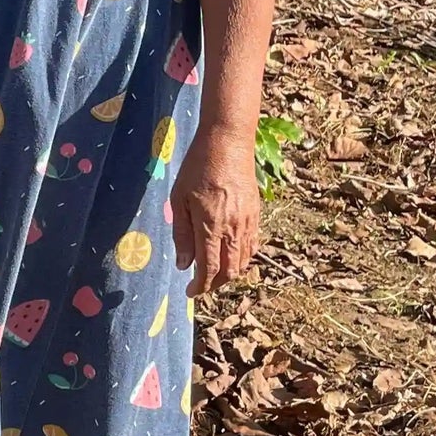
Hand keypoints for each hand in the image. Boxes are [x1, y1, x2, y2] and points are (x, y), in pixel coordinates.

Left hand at [168, 125, 260, 295]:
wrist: (228, 143)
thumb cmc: (197, 167)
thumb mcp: (179, 199)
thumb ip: (181, 234)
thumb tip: (183, 265)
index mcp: (211, 225)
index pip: (209, 268)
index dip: (200, 286)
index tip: (189, 293)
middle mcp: (233, 228)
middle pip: (229, 271)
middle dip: (214, 284)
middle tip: (200, 285)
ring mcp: (248, 222)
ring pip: (243, 261)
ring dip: (229, 274)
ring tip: (213, 274)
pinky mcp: (256, 214)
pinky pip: (253, 246)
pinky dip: (242, 258)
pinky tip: (230, 256)